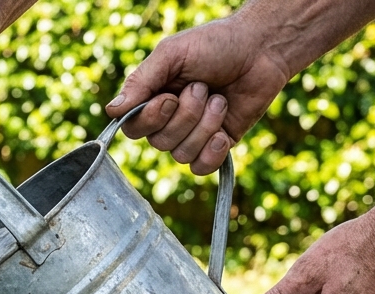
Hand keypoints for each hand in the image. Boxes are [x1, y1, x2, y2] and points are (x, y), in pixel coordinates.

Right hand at [105, 17, 292, 174]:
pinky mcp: (217, 145)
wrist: (263, 49)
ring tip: (220, 100)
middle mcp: (168, 120)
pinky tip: (224, 132)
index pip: (132, 128)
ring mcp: (193, 135)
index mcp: (152, 98)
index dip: (151, 119)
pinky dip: (213, 152)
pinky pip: (201, 167)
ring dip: (205, 126)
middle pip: (159, 143)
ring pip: (181, 154)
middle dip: (186, 116)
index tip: (170, 96)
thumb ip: (140, 81)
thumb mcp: (172, 54)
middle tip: (203, 88)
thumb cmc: (216, 44)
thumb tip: (112, 110)